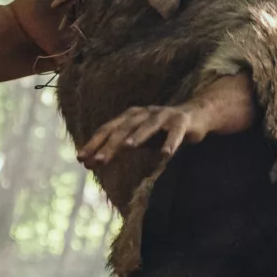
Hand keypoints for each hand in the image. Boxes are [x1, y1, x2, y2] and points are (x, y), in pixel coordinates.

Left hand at [79, 103, 206, 167]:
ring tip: (127, 147)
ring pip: (148, 126)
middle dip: (110, 144)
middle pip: (124, 129)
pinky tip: (165, 154)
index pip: (108, 129)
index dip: (94, 143)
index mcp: (130, 117)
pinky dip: (170, 142)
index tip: (81, 159)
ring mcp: (163, 116)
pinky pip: (176, 133)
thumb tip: (89, 162)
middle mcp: (144, 114)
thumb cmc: (160, 131)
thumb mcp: (137, 138)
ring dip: (138, 136)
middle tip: (97, 160)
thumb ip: (116, 148)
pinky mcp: (182, 122)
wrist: (195, 116)